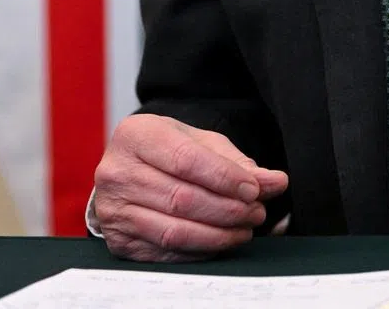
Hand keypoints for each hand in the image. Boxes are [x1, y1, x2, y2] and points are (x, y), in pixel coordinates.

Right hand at [93, 114, 288, 260]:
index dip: (225, 178)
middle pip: (182, 198)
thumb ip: (236, 162)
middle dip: (228, 209)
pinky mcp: (117, 241)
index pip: (186, 160)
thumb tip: (275, 182)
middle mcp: (117, 172)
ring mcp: (112, 210)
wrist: (129, 169)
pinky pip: (164, 253)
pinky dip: (199, 251)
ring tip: (245, 228)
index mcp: (137, 135)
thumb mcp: (201, 143)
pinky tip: (220, 242)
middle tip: (257, 212)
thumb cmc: (169, 150)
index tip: (255, 189)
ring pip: (174, 230)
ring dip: (218, 234)